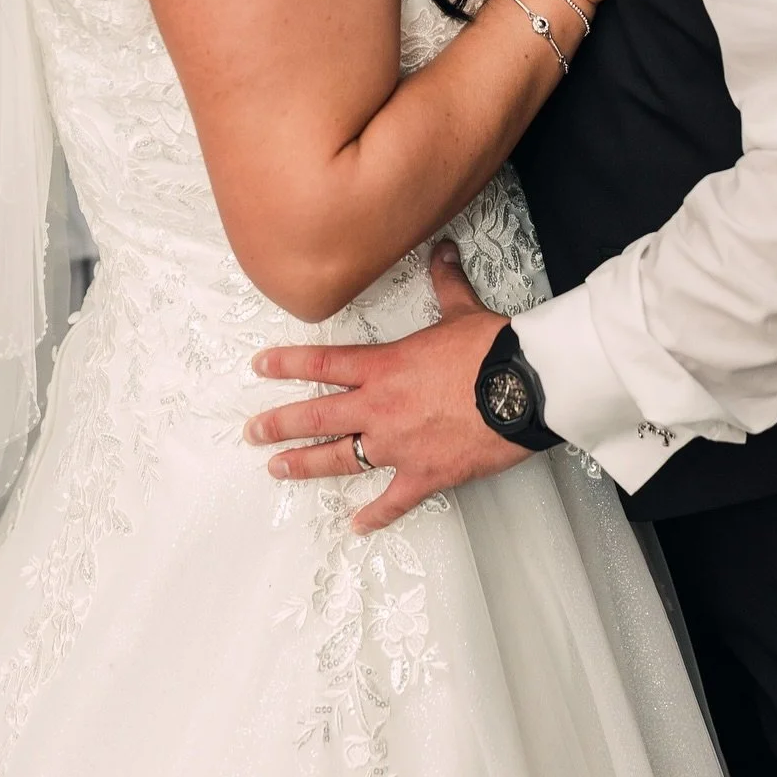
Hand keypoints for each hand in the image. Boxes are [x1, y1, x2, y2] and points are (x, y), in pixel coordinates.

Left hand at [244, 243, 526, 532]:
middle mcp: (381, 406)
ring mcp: (398, 445)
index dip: (287, 364)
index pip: (323, 362)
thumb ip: (445, 282)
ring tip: (277, 469)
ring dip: (305, 464)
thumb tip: (443, 252)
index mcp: (385, 366)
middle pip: (318, 415)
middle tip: (252, 431)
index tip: (260, 367)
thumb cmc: (493, 350)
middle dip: (280, 422)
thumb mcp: (462, 310)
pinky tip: (357, 525)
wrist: (524, 388)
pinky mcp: (424, 475)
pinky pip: (392, 501)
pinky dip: (375, 515)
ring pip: (339, 458)